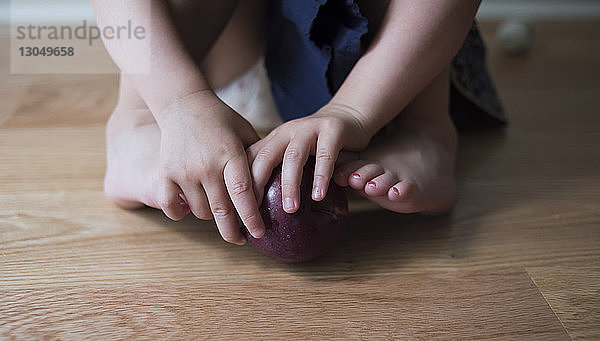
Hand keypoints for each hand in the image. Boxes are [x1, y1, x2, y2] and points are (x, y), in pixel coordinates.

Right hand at [157, 90, 264, 243]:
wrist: (183, 103)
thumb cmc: (221, 119)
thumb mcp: (245, 131)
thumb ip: (259, 156)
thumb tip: (279, 182)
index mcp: (230, 155)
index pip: (243, 194)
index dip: (251, 217)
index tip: (260, 233)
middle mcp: (207, 165)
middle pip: (222, 211)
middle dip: (233, 232)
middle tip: (242, 240)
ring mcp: (184, 171)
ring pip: (200, 211)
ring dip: (211, 217)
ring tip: (220, 212)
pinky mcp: (165, 173)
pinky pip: (171, 205)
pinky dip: (179, 213)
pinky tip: (189, 211)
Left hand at [247, 103, 370, 212]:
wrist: (349, 120)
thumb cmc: (318, 149)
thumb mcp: (294, 159)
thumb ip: (279, 177)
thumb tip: (260, 215)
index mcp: (272, 141)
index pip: (248, 162)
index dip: (239, 186)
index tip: (238, 213)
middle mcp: (286, 132)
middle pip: (264, 159)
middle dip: (258, 187)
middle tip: (256, 215)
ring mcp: (309, 129)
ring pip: (293, 157)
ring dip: (290, 184)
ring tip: (290, 208)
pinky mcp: (333, 130)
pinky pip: (326, 155)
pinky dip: (320, 176)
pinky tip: (318, 195)